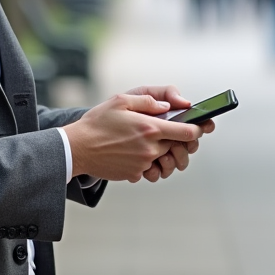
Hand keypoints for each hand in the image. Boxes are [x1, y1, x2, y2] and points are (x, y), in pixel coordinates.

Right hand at [62, 91, 202, 182]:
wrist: (77, 148)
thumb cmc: (98, 122)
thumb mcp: (121, 101)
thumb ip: (148, 101)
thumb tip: (168, 106)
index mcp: (150, 128)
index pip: (187, 133)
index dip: (197, 129)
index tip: (198, 126)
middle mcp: (150, 148)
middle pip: (178, 147)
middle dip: (178, 140)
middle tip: (168, 132)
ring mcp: (143, 163)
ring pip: (165, 159)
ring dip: (163, 152)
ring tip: (149, 143)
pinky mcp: (134, 174)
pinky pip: (149, 169)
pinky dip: (145, 162)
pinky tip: (132, 152)